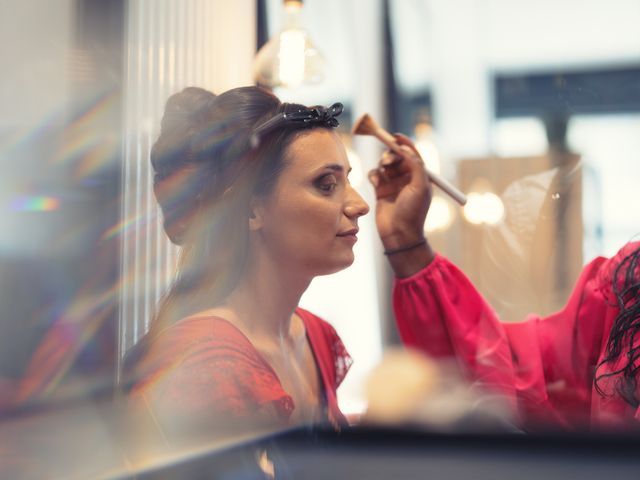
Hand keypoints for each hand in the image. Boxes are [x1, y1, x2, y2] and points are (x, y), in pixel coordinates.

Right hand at [368, 134, 434, 275]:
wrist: (399, 235)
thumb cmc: (413, 213)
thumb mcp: (420, 187)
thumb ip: (416, 166)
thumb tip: (407, 149)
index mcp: (420, 176)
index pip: (413, 154)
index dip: (405, 144)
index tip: (396, 137)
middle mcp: (407, 178)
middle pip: (397, 156)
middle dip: (391, 154)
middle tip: (388, 160)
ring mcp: (393, 184)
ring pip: (384, 164)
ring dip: (382, 164)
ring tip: (383, 172)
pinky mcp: (380, 191)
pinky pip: (375, 175)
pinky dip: (374, 174)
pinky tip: (375, 182)